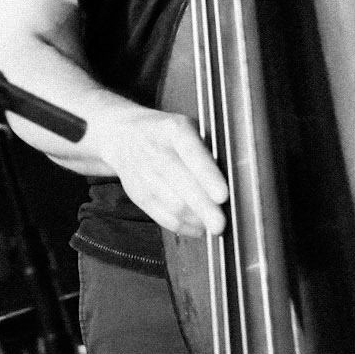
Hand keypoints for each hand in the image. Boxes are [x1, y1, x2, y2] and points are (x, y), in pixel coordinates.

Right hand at [84, 100, 227, 236]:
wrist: (123, 135)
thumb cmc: (166, 131)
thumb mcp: (187, 126)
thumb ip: (207, 147)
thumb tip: (231, 176)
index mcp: (173, 129)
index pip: (192, 152)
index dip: (207, 175)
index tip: (223, 195)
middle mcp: (155, 151)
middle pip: (181, 184)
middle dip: (203, 207)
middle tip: (221, 224)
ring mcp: (144, 175)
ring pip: (173, 205)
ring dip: (196, 219)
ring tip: (214, 224)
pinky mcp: (138, 195)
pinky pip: (162, 217)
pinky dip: (183, 227)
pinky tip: (198, 227)